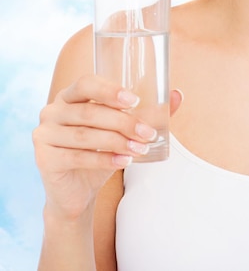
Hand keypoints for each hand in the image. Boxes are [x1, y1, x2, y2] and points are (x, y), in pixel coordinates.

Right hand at [33, 74, 181, 220]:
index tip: (134, 101)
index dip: (110, 90)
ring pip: (86, 135)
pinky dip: (104, 159)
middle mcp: (53, 110)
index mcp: (70, 95)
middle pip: (90, 111)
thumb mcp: (123, 129)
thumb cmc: (101, 150)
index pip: (86, 83)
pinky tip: (124, 161)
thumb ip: (148, 112)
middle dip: (124, 122)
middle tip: (148, 133)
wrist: (78, 191)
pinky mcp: (45, 159)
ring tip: (141, 149)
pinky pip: (77, 157)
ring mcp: (44, 134)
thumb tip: (178, 95)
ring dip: (118, 142)